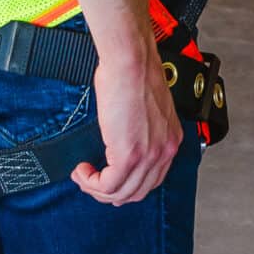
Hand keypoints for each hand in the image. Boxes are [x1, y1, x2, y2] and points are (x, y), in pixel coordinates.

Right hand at [72, 38, 183, 205]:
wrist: (130, 60)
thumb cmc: (135, 72)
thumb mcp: (147, 109)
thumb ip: (142, 130)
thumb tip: (123, 140)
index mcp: (170, 139)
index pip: (151, 179)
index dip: (128, 184)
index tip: (110, 177)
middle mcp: (164, 151)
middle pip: (137, 192)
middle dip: (112, 193)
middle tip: (93, 182)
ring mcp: (148, 156)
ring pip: (121, 193)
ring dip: (98, 189)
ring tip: (84, 175)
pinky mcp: (128, 155)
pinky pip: (108, 185)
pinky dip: (91, 183)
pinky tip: (82, 171)